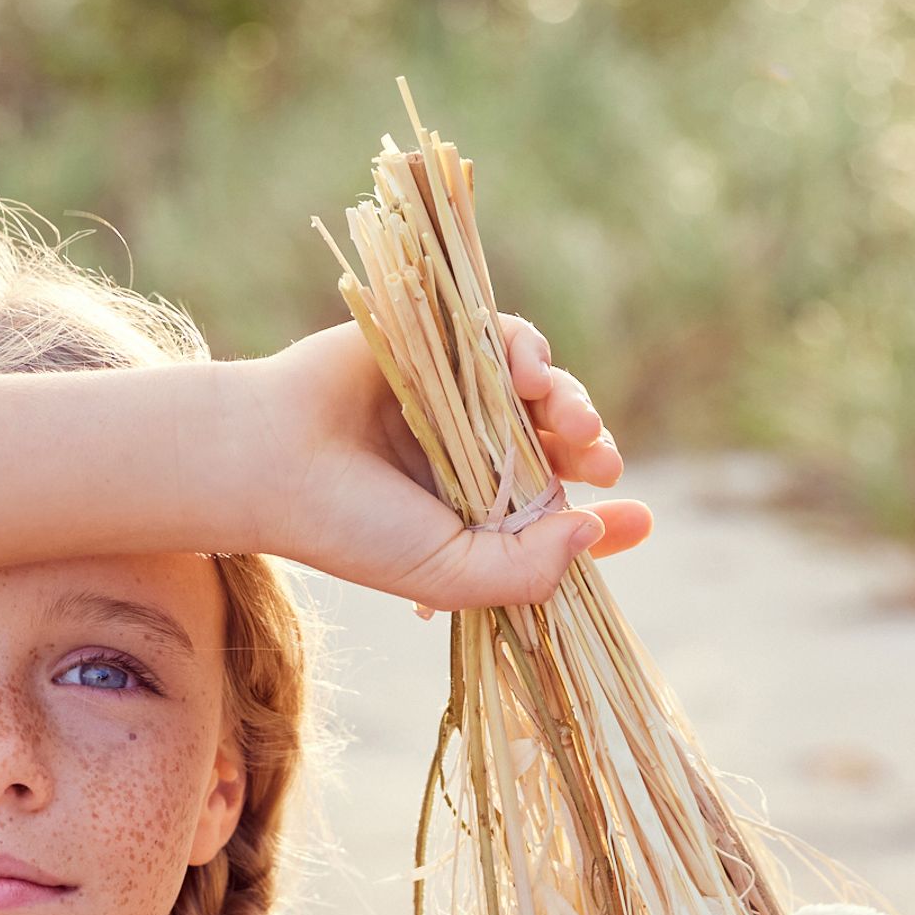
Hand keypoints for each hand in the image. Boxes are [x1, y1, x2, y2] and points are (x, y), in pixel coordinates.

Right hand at [242, 310, 652, 612]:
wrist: (273, 460)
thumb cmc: (352, 530)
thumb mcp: (449, 575)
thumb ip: (525, 571)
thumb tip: (592, 531)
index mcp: (475, 520)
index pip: (557, 521)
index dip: (607, 522)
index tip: (642, 519)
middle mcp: (471, 460)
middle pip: (559, 449)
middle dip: (591, 450)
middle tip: (606, 463)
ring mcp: (456, 401)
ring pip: (541, 393)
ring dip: (570, 401)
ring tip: (571, 421)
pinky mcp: (439, 346)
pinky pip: (506, 340)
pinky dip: (528, 351)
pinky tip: (528, 373)